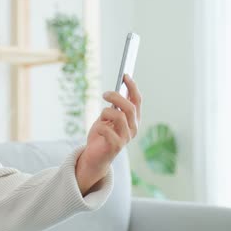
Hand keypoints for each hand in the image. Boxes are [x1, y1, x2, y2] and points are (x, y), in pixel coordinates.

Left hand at [75, 74, 141, 194]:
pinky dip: (101, 127)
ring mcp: (126, 138)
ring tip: (101, 116)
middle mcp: (133, 128)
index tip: (125, 74)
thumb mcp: (106, 117)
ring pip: (119, 117)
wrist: (94, 156)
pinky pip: (108, 131)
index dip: (132, 86)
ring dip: (106, 112)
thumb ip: (113, 106)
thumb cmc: (100, 135)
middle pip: (129, 107)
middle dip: (116, 97)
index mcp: (133, 119)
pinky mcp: (116, 146)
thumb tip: (116, 91)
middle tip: (104, 94)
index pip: (137, 100)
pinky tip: (98, 130)